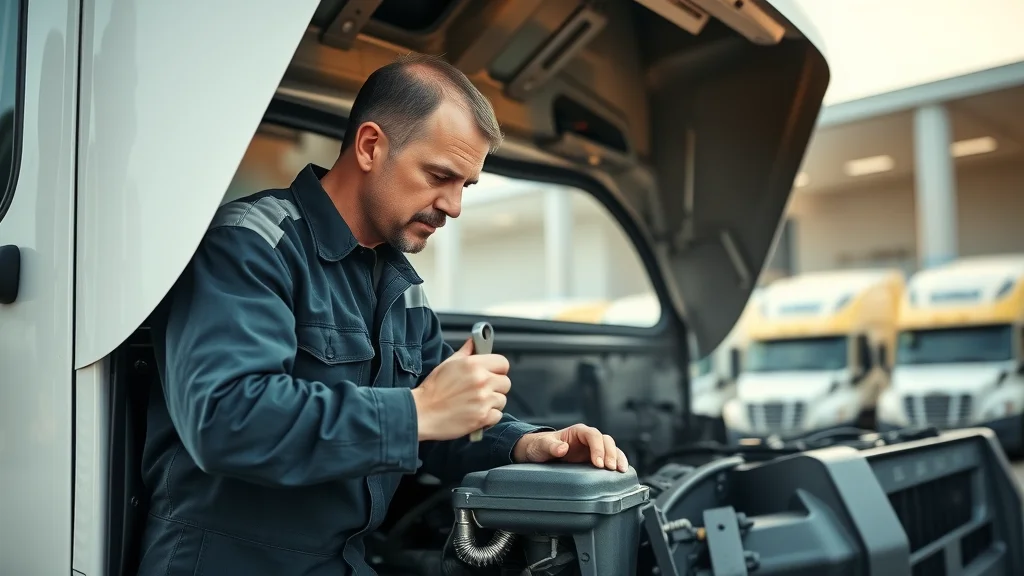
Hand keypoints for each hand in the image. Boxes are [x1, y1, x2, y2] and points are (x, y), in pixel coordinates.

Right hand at [411, 337, 510, 441]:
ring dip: (492, 403)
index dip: (498, 369)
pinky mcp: (482, 417)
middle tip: (482, 391)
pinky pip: (497, 416)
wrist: (422, 413)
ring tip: (475, 403)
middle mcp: (482, 381)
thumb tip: (473, 341)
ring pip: (502, 400)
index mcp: (474, 365)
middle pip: (505, 383)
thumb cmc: (433, 389)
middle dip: (496, 387)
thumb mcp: (448, 364)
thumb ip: (465, 352)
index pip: (503, 363)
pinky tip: (475, 413)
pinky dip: (488, 417)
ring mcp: (483, 400)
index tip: (492, 374)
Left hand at [512, 423, 628, 471]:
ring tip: (622, 471)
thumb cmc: (540, 446)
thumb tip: (562, 448)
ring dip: (618, 458)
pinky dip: (617, 463)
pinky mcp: (594, 459)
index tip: (598, 463)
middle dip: (611, 454)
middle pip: (606, 441)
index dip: (598, 447)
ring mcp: (593, 448)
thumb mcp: (541, 446)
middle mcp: (588, 438)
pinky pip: (610, 459)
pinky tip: (622, 473)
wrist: (538, 453)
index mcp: (577, 431)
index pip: (593, 435)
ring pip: (611, 449)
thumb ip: (550, 446)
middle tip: (611, 468)